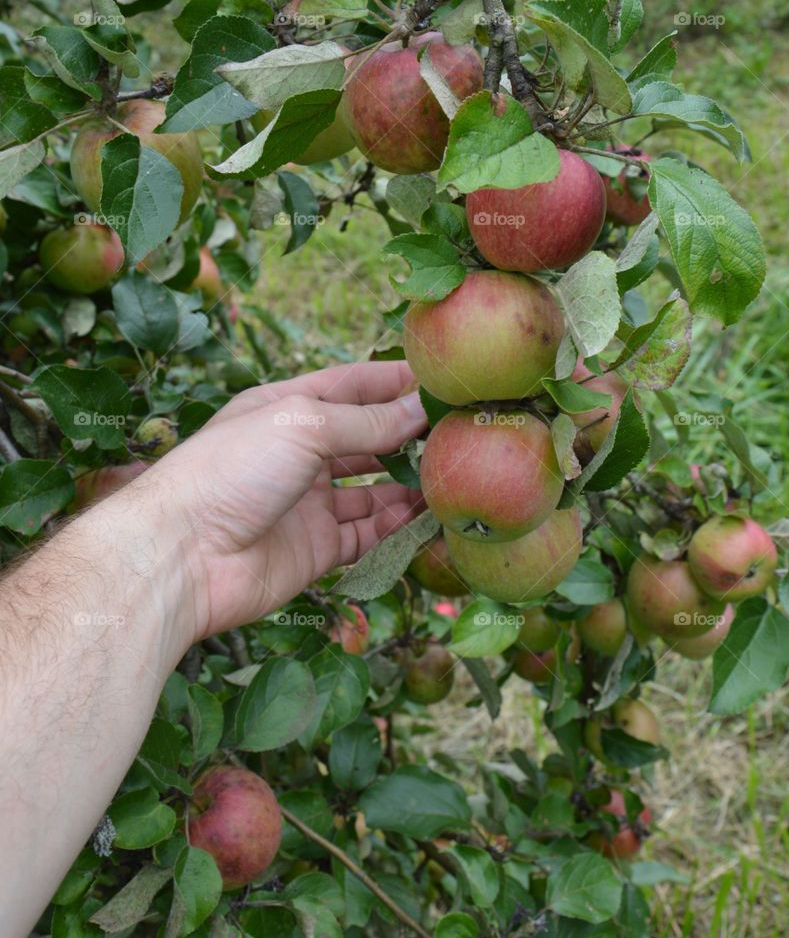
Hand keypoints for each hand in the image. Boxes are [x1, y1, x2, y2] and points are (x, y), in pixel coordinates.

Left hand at [114, 361, 426, 647]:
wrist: (182, 557)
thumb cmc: (230, 471)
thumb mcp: (302, 425)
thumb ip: (365, 421)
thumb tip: (419, 410)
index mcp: (287, 408)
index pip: (352, 386)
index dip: (394, 381)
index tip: (442, 380)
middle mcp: (298, 453)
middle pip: (366, 439)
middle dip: (408, 436)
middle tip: (458, 433)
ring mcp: (307, 503)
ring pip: (372, 490)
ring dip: (409, 484)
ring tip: (452, 476)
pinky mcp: (315, 549)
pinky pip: (367, 536)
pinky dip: (397, 528)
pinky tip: (428, 517)